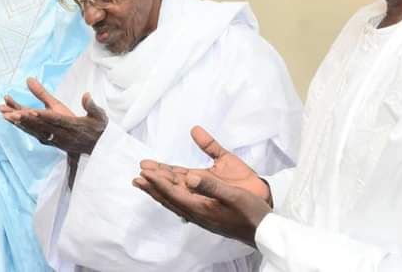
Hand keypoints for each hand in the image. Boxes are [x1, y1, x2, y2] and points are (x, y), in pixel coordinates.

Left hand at [0, 79, 107, 156]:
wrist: (98, 148)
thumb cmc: (98, 128)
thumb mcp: (99, 116)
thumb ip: (91, 106)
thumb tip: (86, 94)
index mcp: (73, 125)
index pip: (57, 120)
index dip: (44, 117)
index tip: (32, 112)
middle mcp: (62, 134)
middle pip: (41, 126)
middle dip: (25, 120)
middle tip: (10, 113)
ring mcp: (56, 139)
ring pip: (35, 130)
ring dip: (19, 123)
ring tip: (4, 114)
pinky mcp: (52, 141)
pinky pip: (35, 134)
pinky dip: (23, 127)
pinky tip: (13, 121)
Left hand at [133, 126, 272, 246]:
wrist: (263, 230)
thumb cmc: (250, 212)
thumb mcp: (233, 196)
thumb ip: (211, 186)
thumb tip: (189, 177)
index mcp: (200, 208)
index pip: (173, 193)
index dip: (157, 181)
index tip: (144, 171)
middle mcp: (197, 212)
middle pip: (169, 197)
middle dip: (153, 185)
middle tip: (138, 175)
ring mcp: (201, 213)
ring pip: (175, 199)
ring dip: (160, 188)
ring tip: (147, 180)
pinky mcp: (207, 212)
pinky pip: (184, 201)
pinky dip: (173, 192)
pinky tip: (172, 189)